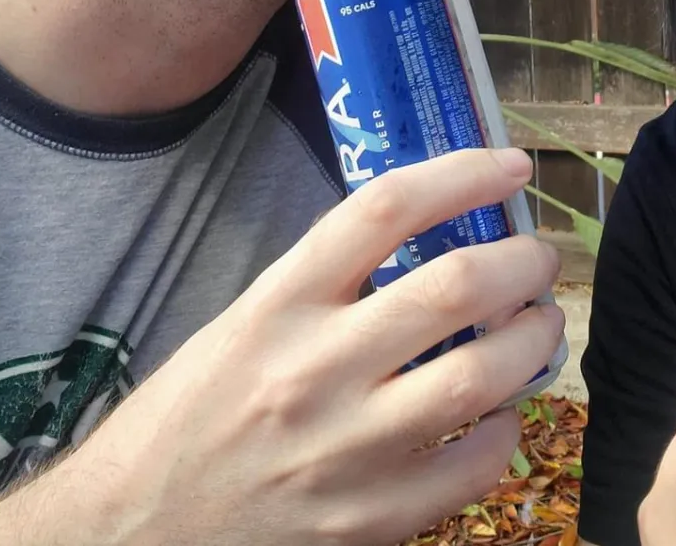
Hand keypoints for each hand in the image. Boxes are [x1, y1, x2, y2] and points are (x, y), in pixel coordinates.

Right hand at [66, 147, 563, 545]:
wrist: (134, 531)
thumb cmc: (196, 409)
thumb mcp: (250, 318)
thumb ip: (333, 280)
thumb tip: (440, 237)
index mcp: (279, 302)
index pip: (385, 208)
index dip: (463, 174)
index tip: (510, 166)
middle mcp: (313, 369)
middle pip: (454, 288)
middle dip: (522, 262)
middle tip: (538, 257)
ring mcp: (344, 451)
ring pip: (481, 377)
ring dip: (534, 339)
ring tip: (541, 323)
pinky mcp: (368, 522)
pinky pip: (474, 465)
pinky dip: (506, 428)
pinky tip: (501, 411)